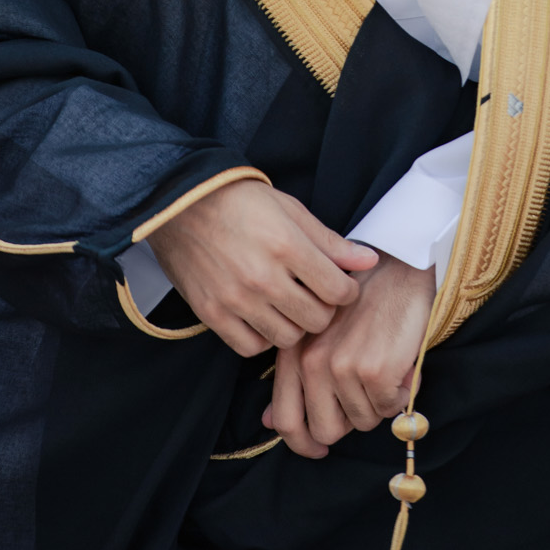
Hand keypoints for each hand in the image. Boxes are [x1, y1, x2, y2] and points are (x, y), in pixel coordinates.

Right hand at [147, 179, 376, 357]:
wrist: (180, 202)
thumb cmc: (240, 201)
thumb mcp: (290, 210)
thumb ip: (330, 242)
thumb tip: (369, 261)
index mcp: (287, 246)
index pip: (338, 291)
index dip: (347, 291)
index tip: (340, 285)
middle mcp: (262, 277)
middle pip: (317, 320)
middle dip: (323, 310)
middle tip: (314, 295)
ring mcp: (235, 299)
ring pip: (287, 338)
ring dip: (294, 325)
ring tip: (288, 305)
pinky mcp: (211, 313)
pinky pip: (251, 348)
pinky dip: (262, 338)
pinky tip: (262, 316)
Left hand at [265, 253, 435, 458]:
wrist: (398, 271)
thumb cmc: (361, 305)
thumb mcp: (316, 335)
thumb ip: (293, 378)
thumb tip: (269, 423)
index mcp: (294, 354)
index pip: (286, 421)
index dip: (303, 444)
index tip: (318, 450)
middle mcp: (312, 362)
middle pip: (326, 431)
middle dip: (349, 422)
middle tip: (365, 397)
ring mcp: (342, 367)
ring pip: (362, 422)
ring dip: (379, 404)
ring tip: (384, 369)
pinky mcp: (373, 370)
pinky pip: (389, 409)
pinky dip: (400, 394)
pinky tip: (401, 367)